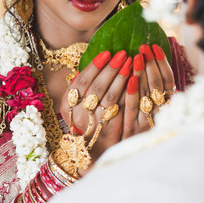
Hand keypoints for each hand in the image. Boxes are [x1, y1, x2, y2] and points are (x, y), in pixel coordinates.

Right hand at [60, 50, 132, 166]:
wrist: (91, 150)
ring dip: (122, 77)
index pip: (81, 80)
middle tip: (123, 54)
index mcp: (67, 103)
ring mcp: (93, 124)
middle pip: (96, 87)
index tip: (107, 52)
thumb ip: (84, 84)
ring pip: (110, 97)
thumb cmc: (86, 118)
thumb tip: (99, 59)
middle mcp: (78, 114)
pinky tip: (136, 80)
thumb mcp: (77, 102)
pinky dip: (128, 92)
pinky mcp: (110, 130)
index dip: (95, 65)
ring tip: (131, 62)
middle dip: (111, 68)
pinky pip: (120, 108)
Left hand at [122, 44, 175, 138]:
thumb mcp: (153, 109)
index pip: (168, 80)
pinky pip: (134, 109)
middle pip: (158, 84)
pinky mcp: (133, 129)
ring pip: (147, 93)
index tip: (155, 47)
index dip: (162, 63)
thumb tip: (151, 60)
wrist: (132, 155)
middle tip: (143, 47)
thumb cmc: (142, 126)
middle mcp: (160, 112)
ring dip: (142, 73)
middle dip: (151, 63)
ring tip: (136, 56)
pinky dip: (133, 93)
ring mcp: (147, 120)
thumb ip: (153, 88)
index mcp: (167, 105)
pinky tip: (129, 79)